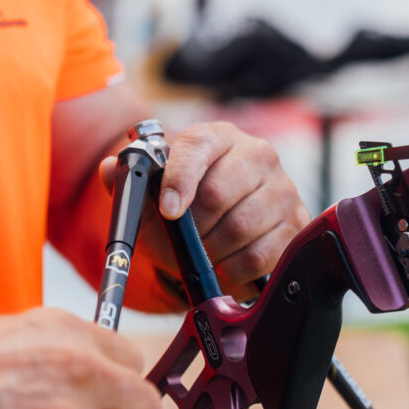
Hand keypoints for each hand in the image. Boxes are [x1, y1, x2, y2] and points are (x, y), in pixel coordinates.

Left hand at [101, 121, 310, 296]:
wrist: (226, 228)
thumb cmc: (187, 207)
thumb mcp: (153, 196)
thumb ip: (130, 181)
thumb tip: (111, 169)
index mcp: (217, 138)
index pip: (198, 148)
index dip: (180, 179)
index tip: (167, 209)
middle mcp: (256, 154)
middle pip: (219, 193)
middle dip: (192, 228)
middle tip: (180, 244)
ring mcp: (282, 188)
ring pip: (240, 227)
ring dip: (212, 252)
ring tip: (202, 256)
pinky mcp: (296, 222)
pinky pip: (261, 254)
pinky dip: (234, 269)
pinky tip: (224, 265)